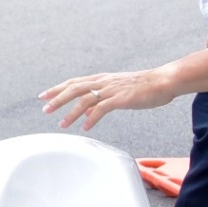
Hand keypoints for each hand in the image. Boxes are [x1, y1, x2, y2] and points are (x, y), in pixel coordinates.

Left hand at [39, 67, 176, 130]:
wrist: (164, 81)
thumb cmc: (143, 87)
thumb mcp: (117, 92)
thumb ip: (99, 102)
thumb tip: (85, 114)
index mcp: (101, 79)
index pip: (73, 82)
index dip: (57, 89)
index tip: (43, 96)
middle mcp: (103, 82)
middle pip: (74, 88)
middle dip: (57, 99)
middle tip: (45, 109)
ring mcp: (112, 89)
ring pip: (85, 99)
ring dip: (71, 112)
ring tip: (61, 124)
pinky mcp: (121, 98)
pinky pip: (102, 109)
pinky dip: (92, 118)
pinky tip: (85, 127)